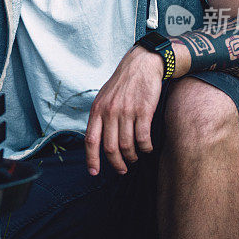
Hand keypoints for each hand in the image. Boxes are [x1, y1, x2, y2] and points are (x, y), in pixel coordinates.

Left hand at [85, 45, 163, 174]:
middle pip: (110, 148)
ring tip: (135, 157)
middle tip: (122, 170)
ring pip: (127, 146)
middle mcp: (110, 112)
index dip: (92, 159)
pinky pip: (143, 138)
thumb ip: (99, 117)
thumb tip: (96, 140)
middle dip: (116, 164)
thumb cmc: (122, 83)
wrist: (142, 65)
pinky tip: (147, 148)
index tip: (94, 173)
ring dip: (132, 156)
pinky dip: (145, 148)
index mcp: (97, 109)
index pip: (90, 140)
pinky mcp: (143, 111)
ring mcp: (126, 112)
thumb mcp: (104, 97)